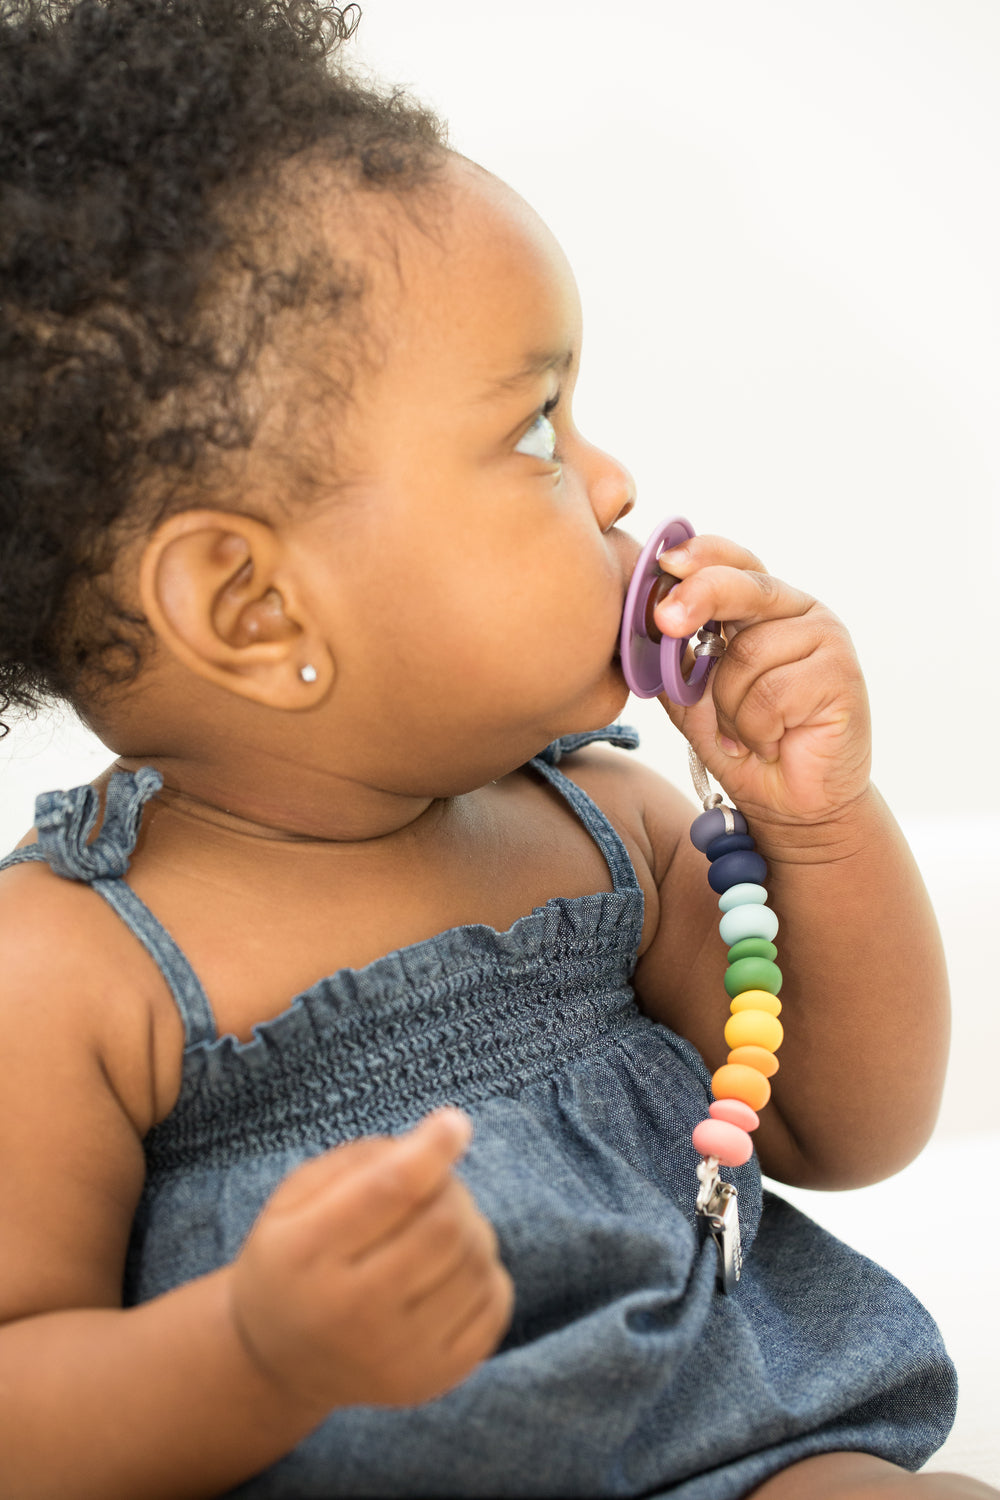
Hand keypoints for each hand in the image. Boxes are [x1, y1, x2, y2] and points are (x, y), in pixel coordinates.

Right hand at [228, 1109, 513, 1412]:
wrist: (278, 1361)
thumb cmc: (294, 1257)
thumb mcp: (295, 1198)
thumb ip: (360, 1160)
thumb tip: (438, 1139)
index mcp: (305, 1254)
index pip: (390, 1191)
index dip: (432, 1149)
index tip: (455, 1123)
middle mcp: (350, 1313)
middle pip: (444, 1225)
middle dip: (450, 1189)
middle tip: (434, 1187)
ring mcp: (395, 1356)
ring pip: (475, 1260)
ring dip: (471, 1226)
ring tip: (440, 1227)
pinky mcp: (432, 1380)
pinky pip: (494, 1305)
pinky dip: (486, 1271)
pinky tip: (454, 1268)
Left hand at [652, 535, 870, 827]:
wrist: (789, 802)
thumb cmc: (743, 742)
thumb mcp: (692, 695)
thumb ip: (673, 657)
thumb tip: (643, 623)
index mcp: (762, 606)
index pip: (734, 560)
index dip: (701, 555)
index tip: (665, 562)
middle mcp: (798, 612)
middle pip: (743, 586)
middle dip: (699, 598)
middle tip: (667, 620)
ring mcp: (826, 639)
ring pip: (748, 654)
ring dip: (731, 707)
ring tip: (748, 732)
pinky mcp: (843, 675)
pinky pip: (771, 694)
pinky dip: (756, 729)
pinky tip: (773, 742)